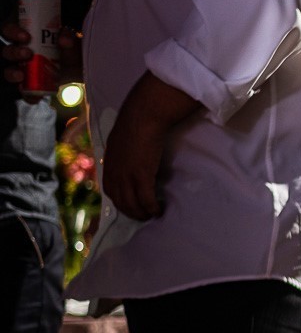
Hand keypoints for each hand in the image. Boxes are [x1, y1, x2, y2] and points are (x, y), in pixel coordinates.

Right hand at [2, 23, 82, 94]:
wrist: (84, 78)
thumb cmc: (74, 56)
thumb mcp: (75, 46)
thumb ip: (70, 39)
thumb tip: (63, 39)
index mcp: (26, 38)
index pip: (10, 30)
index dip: (12, 31)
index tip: (26, 37)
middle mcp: (20, 54)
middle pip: (6, 51)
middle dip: (13, 52)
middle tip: (27, 54)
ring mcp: (22, 71)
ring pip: (8, 71)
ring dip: (12, 73)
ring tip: (20, 75)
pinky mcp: (29, 88)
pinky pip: (23, 92)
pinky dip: (27, 95)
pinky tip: (34, 97)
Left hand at [102, 71, 200, 219]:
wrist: (143, 116)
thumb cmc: (135, 122)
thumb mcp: (121, 140)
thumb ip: (122, 153)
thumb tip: (130, 160)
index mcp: (109, 163)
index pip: (110, 190)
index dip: (120, 202)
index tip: (131, 206)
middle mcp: (114, 172)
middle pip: (120, 201)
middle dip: (131, 212)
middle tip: (143, 216)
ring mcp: (126, 175)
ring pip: (132, 203)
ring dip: (142, 213)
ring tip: (153, 215)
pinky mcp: (141, 175)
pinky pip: (146, 199)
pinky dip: (152, 207)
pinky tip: (159, 210)